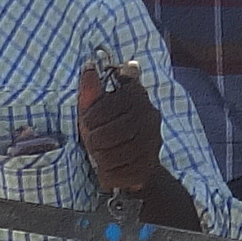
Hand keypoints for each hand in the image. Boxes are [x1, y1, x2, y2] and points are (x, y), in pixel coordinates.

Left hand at [77, 60, 165, 202]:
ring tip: (101, 155)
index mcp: (137, 96)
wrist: (136, 161)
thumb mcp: (97, 107)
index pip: (102, 108)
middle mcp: (149, 116)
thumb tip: (88, 66)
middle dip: (93, 141)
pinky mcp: (149, 165)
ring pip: (110, 156)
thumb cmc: (110, 129)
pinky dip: (108, 174)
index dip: (89, 118)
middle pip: (104, 135)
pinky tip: (109, 168)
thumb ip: (91, 89)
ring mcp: (152, 142)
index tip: (89, 121)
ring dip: (100, 158)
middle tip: (94, 141)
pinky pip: (118, 173)